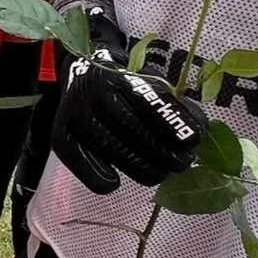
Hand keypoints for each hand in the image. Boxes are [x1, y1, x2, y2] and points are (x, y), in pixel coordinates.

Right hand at [51, 12, 206, 194]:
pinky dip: (101, 178)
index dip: (172, 122)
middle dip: (162, 152)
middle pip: (132, 130)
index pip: (148, 101)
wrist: (79, 76)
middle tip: (181, 164)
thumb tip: (197, 131)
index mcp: (116, 76)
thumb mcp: (145, 84)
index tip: (193, 141)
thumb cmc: (121, 86)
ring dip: (141, 168)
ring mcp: (73, 116)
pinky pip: (84, 166)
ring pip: (113, 150)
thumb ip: (169, 105)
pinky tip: (116, 181)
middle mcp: (91, 93)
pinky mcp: (61, 136)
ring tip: (159, 174)